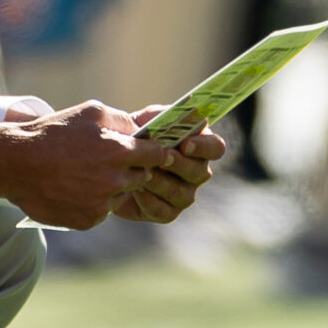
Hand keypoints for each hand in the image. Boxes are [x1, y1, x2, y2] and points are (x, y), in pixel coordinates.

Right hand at [4, 101, 185, 230]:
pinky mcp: (88, 220)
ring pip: (121, 195)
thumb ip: (121, 120)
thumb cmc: (53, 132)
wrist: (17, 164)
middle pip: (141, 177)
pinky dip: (94, 202)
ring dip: (112, 186)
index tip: (148, 150)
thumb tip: (140, 131)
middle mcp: (114, 180)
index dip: (153, 151)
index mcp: (119, 152)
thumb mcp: (89, 112)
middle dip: (131, 168)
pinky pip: (102, 211)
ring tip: (86, 174)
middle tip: (109, 161)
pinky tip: (75, 188)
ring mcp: (101, 203)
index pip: (157, 155)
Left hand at [111, 105, 223, 223]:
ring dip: (162, 182)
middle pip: (200, 172)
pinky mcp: (166, 212)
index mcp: (199, 146)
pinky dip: (150, 200)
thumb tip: (181, 115)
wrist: (111, 161)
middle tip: (163, 157)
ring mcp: (184, 194)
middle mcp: (197, 172)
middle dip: (180, 164)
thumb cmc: (136, 137)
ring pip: (182, 194)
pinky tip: (137, 189)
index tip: (186, 144)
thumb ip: (165, 117)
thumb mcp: (148, 120)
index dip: (204, 147)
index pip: (216, 147)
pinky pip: (163, 211)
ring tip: (144, 172)